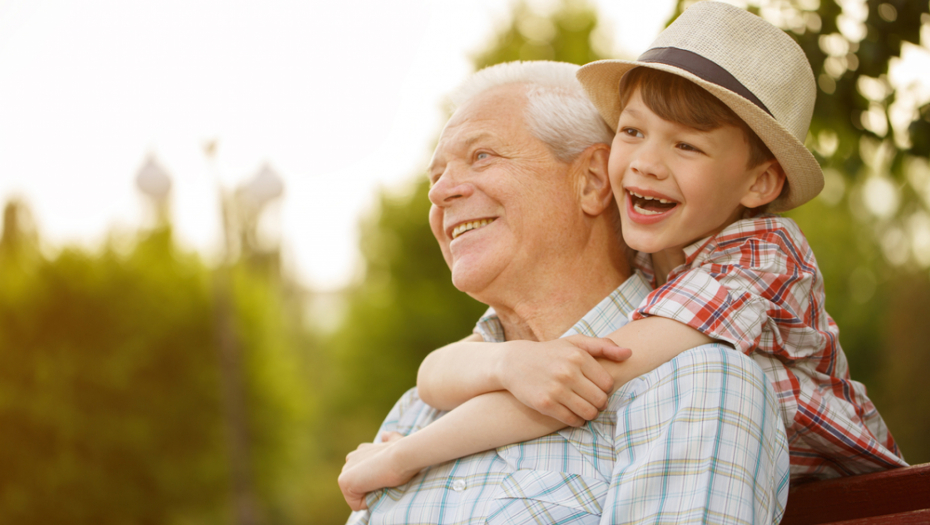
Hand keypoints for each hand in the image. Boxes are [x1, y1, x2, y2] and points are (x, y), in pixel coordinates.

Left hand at [338, 431, 415, 510]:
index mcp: (362, 451)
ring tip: (383, 483)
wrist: (401, 456)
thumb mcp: (396, 441)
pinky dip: (368, 503)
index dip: (377, 479)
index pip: (364, 474)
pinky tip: (378, 489)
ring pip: (357, 495)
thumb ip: (389, 439)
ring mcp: (346, 469)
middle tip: (386, 480)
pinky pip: (355, 504)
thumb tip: (385, 434)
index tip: (388, 474)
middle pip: (359, 485)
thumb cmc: (402, 451)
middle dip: (372, 488)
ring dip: (370, 494)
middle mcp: (351, 458)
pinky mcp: (343, 481)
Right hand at [498, 335, 630, 426]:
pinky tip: (574, 414)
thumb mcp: (574, 343)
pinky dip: (577, 421)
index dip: (605, 389)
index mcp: (578, 356)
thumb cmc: (550, 353)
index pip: (608, 383)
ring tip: (585, 408)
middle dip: (600, 403)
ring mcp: (556, 389)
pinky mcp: (545, 404)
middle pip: (600, 400)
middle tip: (593, 401)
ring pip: (589, 412)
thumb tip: (630, 353)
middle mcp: (568, 372)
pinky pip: (573, 420)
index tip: (597, 388)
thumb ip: (603, 346)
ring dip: (590, 414)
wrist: (513, 363)